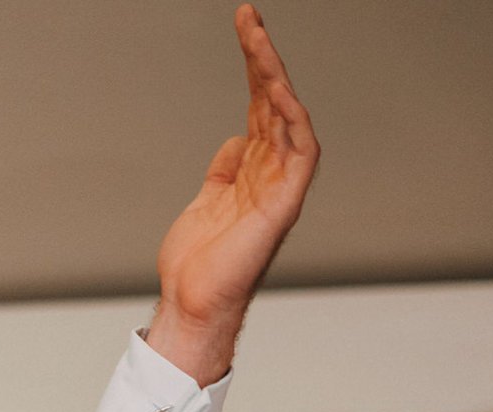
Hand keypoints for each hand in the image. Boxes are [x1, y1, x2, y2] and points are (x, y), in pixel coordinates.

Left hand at [144, 5, 319, 383]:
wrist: (193, 301)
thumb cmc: (198, 262)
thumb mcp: (208, 200)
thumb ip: (225, 169)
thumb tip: (235, 141)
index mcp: (254, 167)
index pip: (259, 105)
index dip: (254, 66)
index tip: (245, 27)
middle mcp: (272, 171)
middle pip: (273, 101)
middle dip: (262, 58)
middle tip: (247, 18)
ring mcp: (281, 185)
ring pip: (288, 117)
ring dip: (274, 77)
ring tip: (258, 41)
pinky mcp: (284, 204)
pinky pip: (300, 153)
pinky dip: (292, 121)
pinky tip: (278, 92)